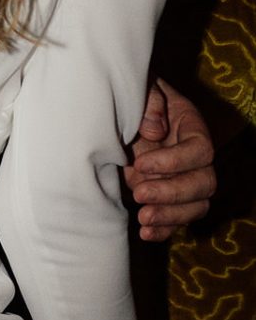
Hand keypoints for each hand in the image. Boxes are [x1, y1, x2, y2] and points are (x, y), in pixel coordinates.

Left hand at [124, 77, 215, 240]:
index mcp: (191, 127)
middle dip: (172, 194)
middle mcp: (194, 156)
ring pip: (195, 206)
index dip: (174, 161)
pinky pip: (176, 218)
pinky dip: (164, 229)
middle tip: (139, 194)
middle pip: (203, 183)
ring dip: (170, 216)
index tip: (140, 164)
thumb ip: (150, 101)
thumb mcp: (140, 86)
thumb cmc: (131, 92)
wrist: (116, 107)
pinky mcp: (169, 195)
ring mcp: (184, 178)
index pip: (199, 150)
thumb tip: (157, 131)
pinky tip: (146, 234)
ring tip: (142, 219)